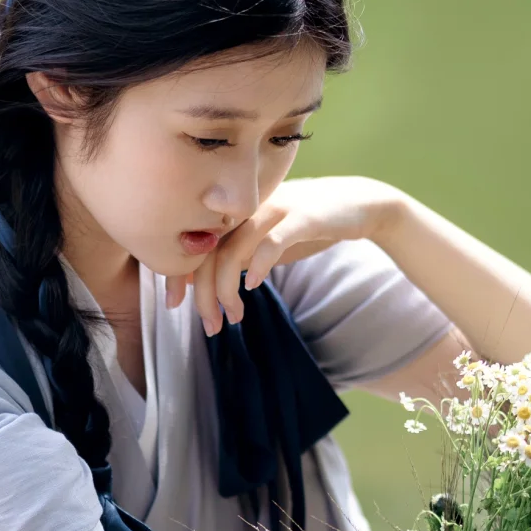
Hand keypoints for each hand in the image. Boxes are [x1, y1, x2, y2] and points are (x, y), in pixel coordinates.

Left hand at [166, 176, 403, 335]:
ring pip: (233, 249)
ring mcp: (275, 209)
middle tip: (210, 325)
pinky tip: (254, 286)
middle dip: (203, 293)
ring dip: (226, 289)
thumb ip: (235, 255)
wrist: (357, 205)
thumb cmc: (306, 226)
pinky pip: (272, 240)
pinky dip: (258, 264)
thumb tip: (199, 281)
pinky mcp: (303, 217)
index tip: (173, 303)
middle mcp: (249, 208)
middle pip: (209, 250)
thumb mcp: (264, 242)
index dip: (178, 274)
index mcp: (236, 213)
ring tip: (232, 316)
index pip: (195, 243)